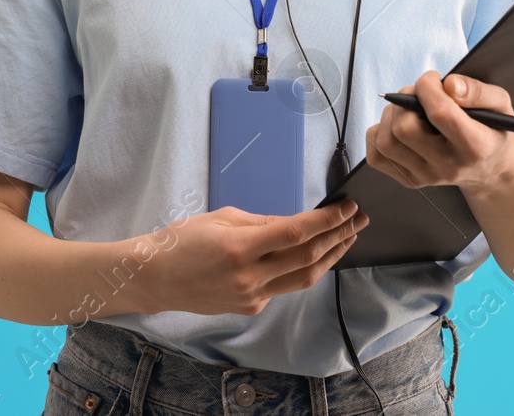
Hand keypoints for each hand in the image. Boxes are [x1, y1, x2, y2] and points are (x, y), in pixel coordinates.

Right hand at [136, 200, 368, 315]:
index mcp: (240, 247)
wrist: (156, 278)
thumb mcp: (222, 218)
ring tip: (348, 238)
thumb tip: (296, 223)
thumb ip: (262, 222)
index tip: (347, 207)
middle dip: (338, 236)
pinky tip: (314, 256)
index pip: (296, 233)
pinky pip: (284, 287)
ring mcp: (251, 296)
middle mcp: (249, 276)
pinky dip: (303, 270)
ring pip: (304, 278)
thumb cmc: (182, 240)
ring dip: (331, 257)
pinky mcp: (250, 307)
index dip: (327, 220)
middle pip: (308, 257)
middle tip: (358, 220)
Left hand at [364, 70, 513, 196]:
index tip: (431, 79)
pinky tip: (399, 127)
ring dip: (391, 115)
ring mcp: (426, 177)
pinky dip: (380, 134)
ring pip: (386, 142)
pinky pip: (376, 156)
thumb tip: (449, 85)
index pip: (440, 113)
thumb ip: (478, 91)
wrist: (491, 170)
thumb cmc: (493, 130)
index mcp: (475, 147)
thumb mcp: (500, 105)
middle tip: (418, 93)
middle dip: (405, 100)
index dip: (428, 88)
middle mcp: (448, 167)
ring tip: (409, 109)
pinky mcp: (409, 180)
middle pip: (404, 129)